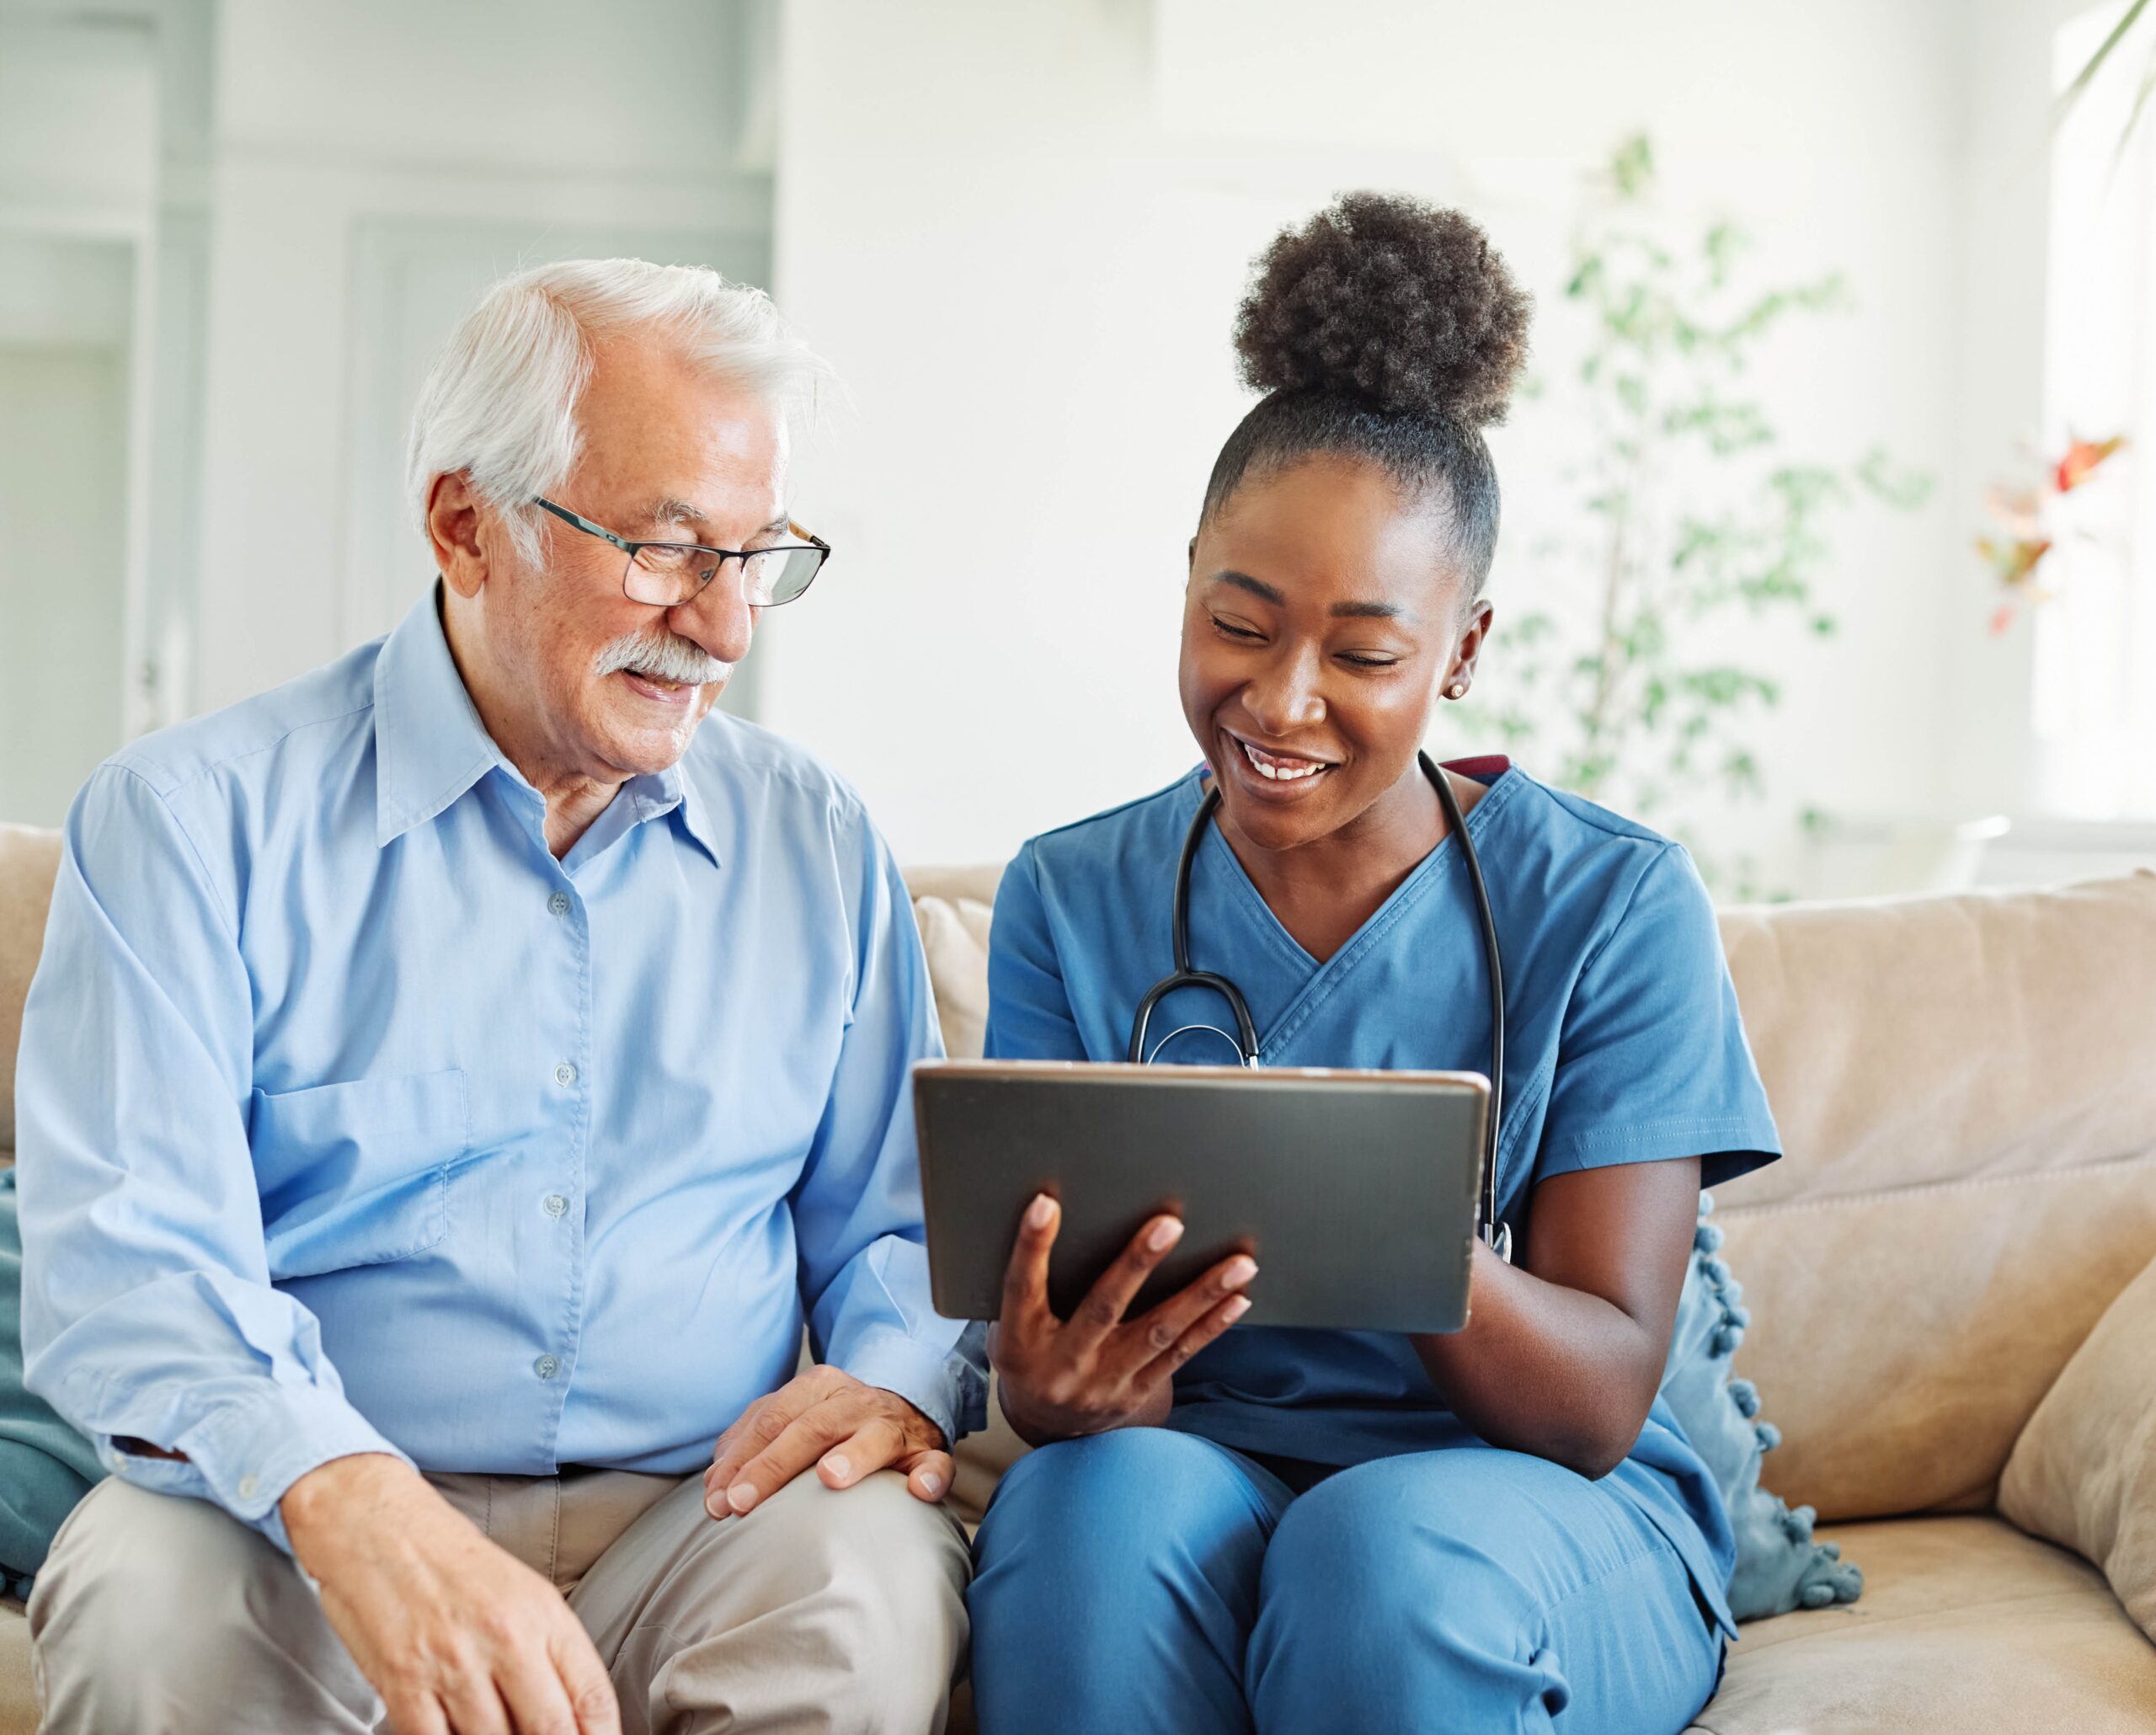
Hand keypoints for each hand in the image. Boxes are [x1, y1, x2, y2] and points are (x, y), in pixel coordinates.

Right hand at [281, 1452, 617, 1734]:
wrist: (375, 1526)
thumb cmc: (450, 1562)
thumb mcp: (522, 1592)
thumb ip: (551, 1655)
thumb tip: (572, 1720)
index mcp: (545, 1615)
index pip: (592, 1697)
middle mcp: (506, 1639)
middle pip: (549, 1731)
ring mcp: (454, 1664)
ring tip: (496, 1734)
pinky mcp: (403, 1684)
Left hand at [703, 1365, 950, 1517]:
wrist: (904, 1410)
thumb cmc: (836, 1425)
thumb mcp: (794, 1420)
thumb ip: (754, 1443)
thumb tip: (714, 1485)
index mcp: (818, 1387)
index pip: (772, 1418)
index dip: (741, 1458)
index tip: (716, 1498)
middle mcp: (856, 1401)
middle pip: (812, 1427)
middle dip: (773, 1465)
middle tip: (742, 1502)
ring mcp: (895, 1426)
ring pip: (876, 1436)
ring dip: (854, 1456)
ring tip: (830, 1477)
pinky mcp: (928, 1453)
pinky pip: (935, 1463)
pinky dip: (930, 1476)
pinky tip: (919, 1491)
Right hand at [990, 1193, 1255, 1445]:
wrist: (1049, 1428)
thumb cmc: (1031, 1352)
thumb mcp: (1013, 1325)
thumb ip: (1032, 1285)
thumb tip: (1053, 1215)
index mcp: (1020, 1341)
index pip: (1022, 1288)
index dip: (1031, 1247)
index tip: (1047, 1204)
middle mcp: (1063, 1364)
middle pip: (1103, 1308)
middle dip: (1138, 1263)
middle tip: (1170, 1224)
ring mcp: (1104, 1382)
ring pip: (1157, 1333)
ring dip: (1201, 1295)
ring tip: (1238, 1264)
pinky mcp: (1136, 1393)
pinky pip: (1179, 1355)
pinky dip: (1211, 1325)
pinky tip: (1238, 1299)